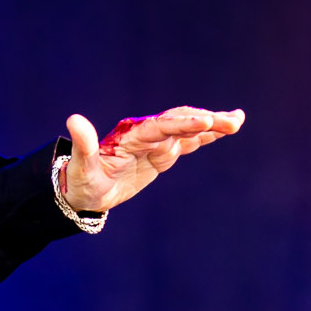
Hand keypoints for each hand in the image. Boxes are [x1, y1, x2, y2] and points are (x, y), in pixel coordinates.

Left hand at [62, 105, 242, 211]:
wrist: (86, 191)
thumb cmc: (81, 181)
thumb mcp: (80, 167)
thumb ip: (82, 145)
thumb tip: (73, 119)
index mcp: (130, 136)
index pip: (160, 126)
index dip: (182, 123)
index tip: (205, 122)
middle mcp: (145, 133)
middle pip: (179, 122)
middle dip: (205, 121)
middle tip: (232, 122)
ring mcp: (155, 142)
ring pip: (188, 129)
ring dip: (212, 124)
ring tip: (237, 120)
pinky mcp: (162, 153)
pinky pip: (188, 141)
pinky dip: (207, 135)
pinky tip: (227, 129)